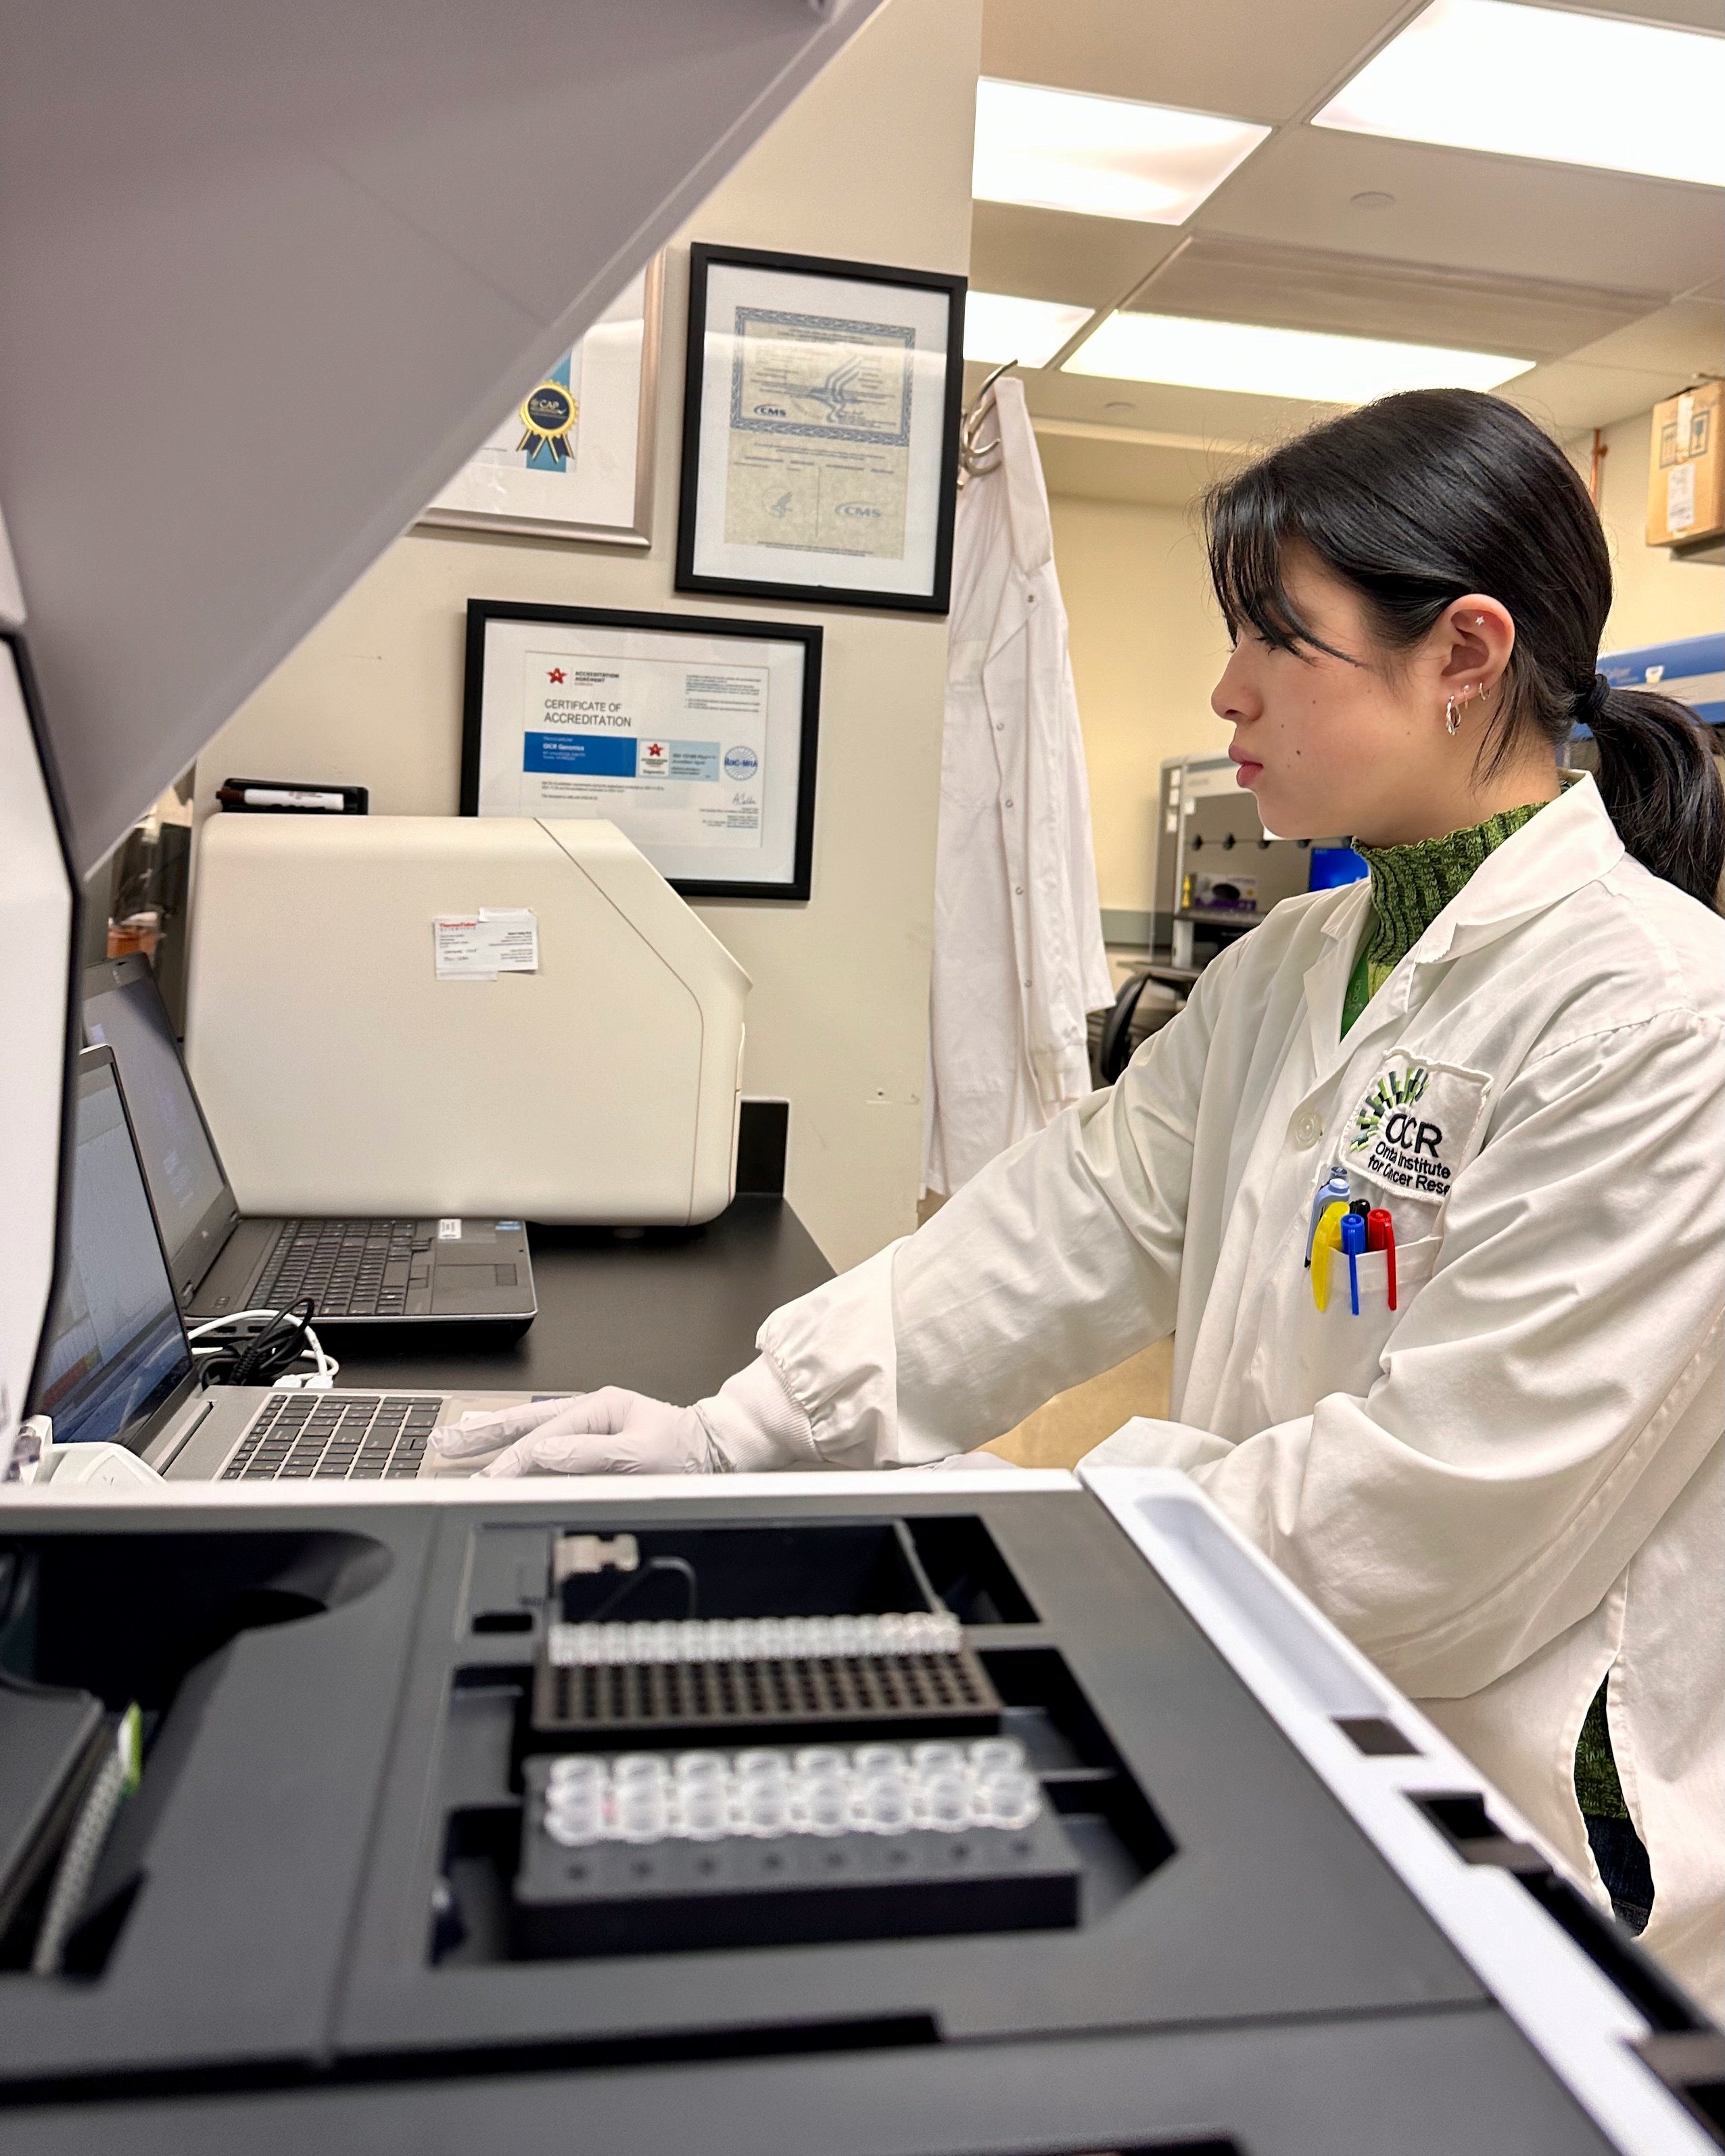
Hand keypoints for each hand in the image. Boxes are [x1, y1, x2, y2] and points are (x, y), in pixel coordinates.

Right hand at [432, 1389, 713, 1477]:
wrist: (713, 1454)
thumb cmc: (684, 1452)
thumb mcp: (639, 1455)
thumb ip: (589, 1455)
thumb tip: (546, 1454)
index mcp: (600, 1408)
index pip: (544, 1437)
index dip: (512, 1461)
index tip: (485, 1479)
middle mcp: (590, 1413)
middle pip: (525, 1423)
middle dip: (483, 1435)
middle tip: (444, 1443)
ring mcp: (588, 1426)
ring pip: (530, 1430)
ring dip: (492, 1438)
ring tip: (456, 1443)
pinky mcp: (591, 1443)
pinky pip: (545, 1444)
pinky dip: (516, 1449)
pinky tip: (496, 1453)